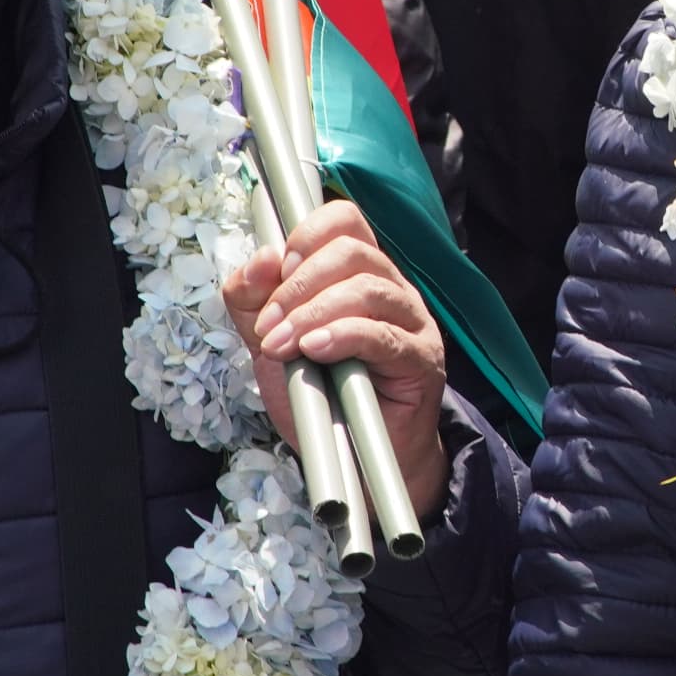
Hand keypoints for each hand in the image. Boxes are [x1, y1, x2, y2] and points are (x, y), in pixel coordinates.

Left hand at [223, 199, 449, 515]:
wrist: (354, 456)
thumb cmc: (320, 394)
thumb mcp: (270, 341)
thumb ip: (253, 301)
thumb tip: (257, 260)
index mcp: (359, 271)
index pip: (344, 219)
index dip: (306, 234)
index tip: (276, 269)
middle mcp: (391, 286)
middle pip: (353, 250)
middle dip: (298, 284)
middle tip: (269, 325)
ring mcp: (412, 321)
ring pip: (367, 288)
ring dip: (311, 313)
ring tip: (282, 345)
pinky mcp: (422, 359)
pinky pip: (383, 333)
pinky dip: (342, 335)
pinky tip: (314, 350)